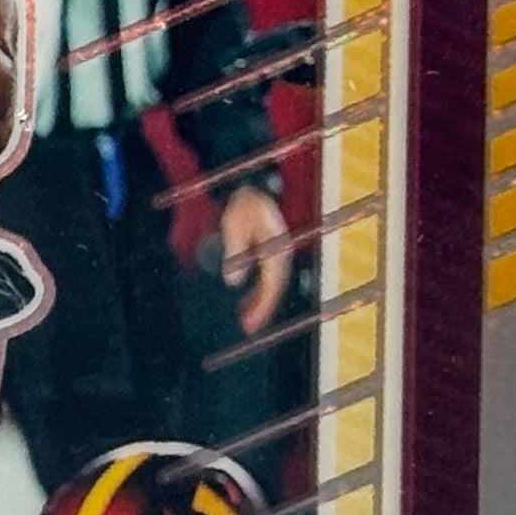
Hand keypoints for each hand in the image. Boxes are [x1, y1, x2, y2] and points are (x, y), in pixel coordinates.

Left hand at [217, 179, 293, 337]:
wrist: (254, 185)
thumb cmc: (244, 203)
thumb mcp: (234, 225)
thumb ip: (234, 251)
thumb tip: (233, 281)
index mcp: (276, 248)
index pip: (273, 283)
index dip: (263, 305)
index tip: (251, 322)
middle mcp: (282, 253)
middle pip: (275, 288)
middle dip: (262, 309)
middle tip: (248, 329)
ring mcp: (278, 252)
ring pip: (272, 284)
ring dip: (260, 302)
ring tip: (246, 322)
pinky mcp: (272, 251)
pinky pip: (267, 276)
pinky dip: (258, 290)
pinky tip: (247, 301)